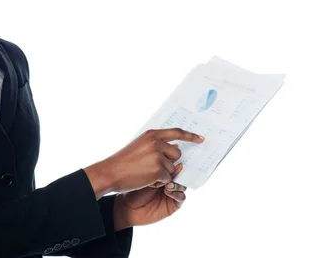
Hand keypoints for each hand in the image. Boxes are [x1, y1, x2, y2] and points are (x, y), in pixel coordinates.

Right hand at [84, 128, 203, 198]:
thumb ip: (156, 144)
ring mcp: (158, 156)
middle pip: (177, 153)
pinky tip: (146, 179)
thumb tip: (176, 147)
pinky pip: (167, 178)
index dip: (190, 136)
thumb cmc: (124, 161)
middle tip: (154, 166)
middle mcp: (156, 143)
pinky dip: (159, 181)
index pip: (176, 132)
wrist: (111, 172)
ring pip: (172, 167)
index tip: (201, 139)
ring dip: (163, 173)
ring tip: (146, 172)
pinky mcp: (158, 170)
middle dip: (170, 162)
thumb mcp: (140, 145)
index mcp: (152, 134)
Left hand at [114, 164, 186, 229]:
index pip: (174, 164)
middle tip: (172, 170)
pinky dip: (177, 193)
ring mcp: (171, 192)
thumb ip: (158, 163)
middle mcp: (168, 181)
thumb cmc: (131, 186)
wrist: (126, 205)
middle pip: (181, 174)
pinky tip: (168, 191)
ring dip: (177, 183)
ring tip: (168, 183)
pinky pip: (182, 197)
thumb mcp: (144, 172)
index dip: (175, 162)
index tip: (173, 158)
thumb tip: (174, 147)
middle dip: (177, 172)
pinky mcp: (173, 204)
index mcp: (161, 171)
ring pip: (183, 185)